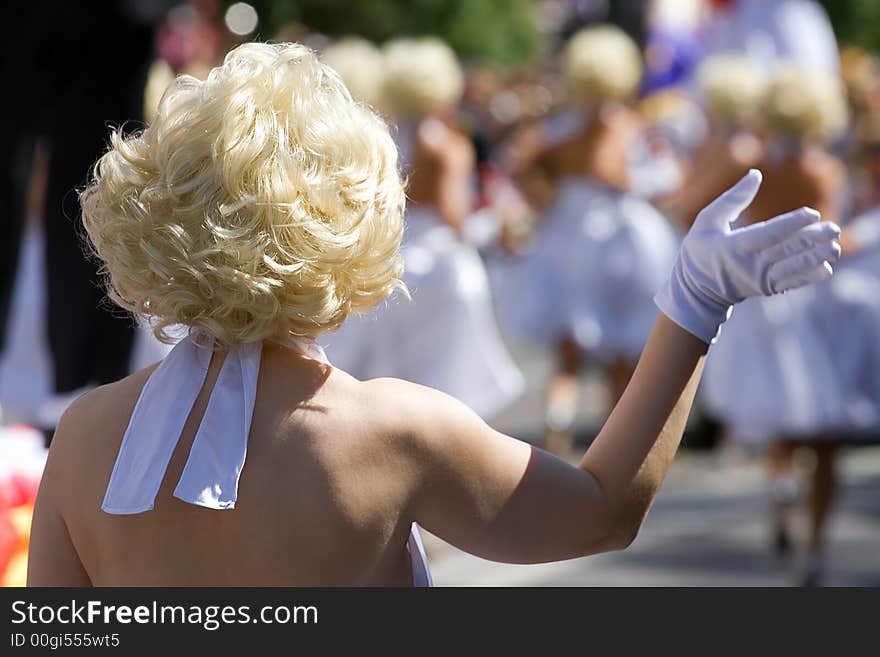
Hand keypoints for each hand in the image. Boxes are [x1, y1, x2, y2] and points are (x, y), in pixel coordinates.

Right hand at [654, 169, 840, 342]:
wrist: (697, 290)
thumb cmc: (701, 249)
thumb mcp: (706, 222)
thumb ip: (731, 199)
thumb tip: (756, 174)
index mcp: (733, 246)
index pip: (767, 234)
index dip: (791, 225)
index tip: (812, 214)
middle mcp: (749, 265)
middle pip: (786, 250)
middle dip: (812, 240)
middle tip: (834, 228)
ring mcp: (759, 279)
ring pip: (792, 268)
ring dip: (815, 258)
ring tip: (834, 247)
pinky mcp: (766, 289)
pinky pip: (791, 284)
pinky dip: (809, 277)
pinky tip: (826, 269)